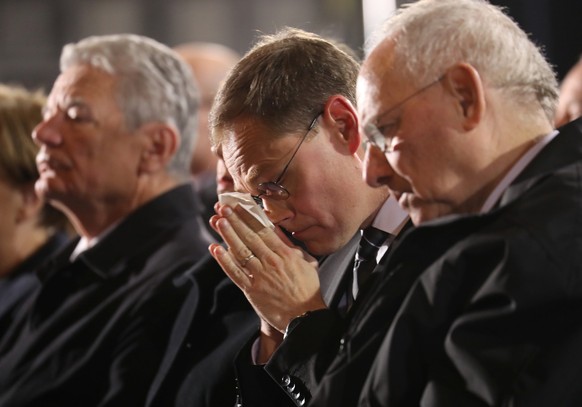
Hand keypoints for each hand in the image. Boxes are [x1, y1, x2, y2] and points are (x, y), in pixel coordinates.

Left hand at [209, 203, 325, 331]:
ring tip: (217, 221)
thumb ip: (291, 245)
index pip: (264, 230)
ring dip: (227, 235)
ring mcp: (260, 275)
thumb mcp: (307, 262)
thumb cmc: (308, 289)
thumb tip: (278, 230)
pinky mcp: (252, 290)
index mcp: (285, 254)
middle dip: (235, 220)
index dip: (249, 216)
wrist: (305, 316)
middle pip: (250, 236)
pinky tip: (215, 249)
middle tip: (223, 207)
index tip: (239, 205)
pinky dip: (224, 261)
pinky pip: (235, 273)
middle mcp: (271, 262)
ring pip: (240, 251)